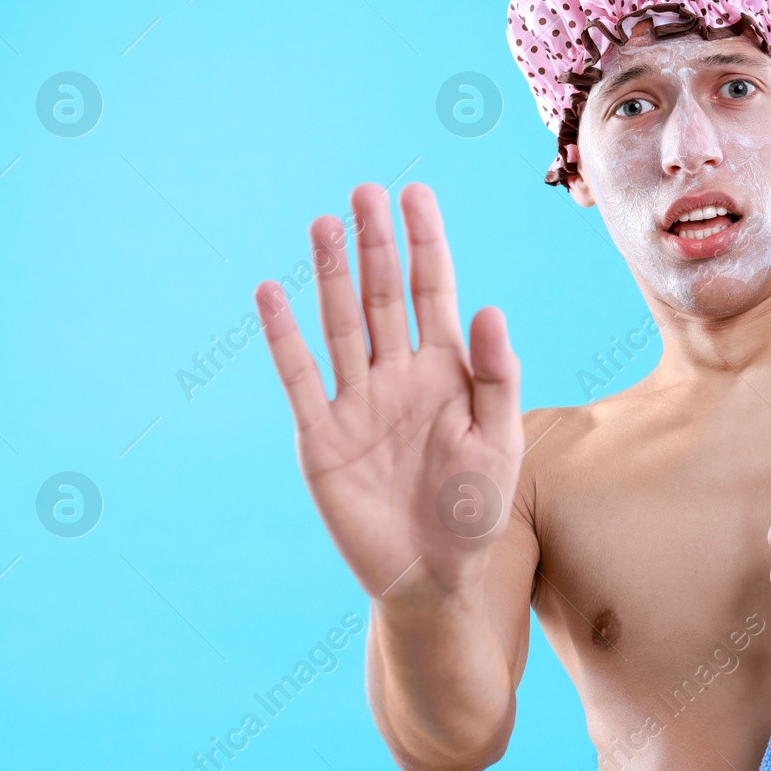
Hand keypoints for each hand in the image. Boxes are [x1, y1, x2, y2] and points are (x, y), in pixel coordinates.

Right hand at [255, 182, 522, 604]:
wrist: (434, 579)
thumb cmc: (476, 512)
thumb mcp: (499, 443)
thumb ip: (497, 377)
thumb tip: (489, 307)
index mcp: (447, 371)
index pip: (432, 292)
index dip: (426, 243)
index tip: (416, 193)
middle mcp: (398, 375)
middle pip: (382, 296)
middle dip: (376, 244)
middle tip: (365, 191)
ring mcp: (356, 402)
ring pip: (341, 325)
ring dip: (330, 275)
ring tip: (325, 223)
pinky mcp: (321, 437)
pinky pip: (300, 378)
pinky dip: (284, 337)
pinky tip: (270, 293)